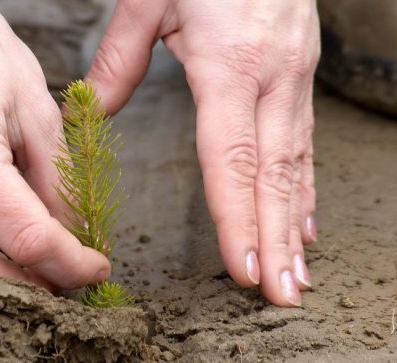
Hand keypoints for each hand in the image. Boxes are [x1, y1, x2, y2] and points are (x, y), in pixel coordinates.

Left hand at [87, 0, 319, 305]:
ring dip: (295, 223)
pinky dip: (304, 188)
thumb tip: (91, 108)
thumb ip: (120, 58)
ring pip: (295, 164)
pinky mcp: (300, 74)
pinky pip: (304, 142)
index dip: (236, 216)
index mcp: (231, 64)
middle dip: (276, 238)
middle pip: (272, 173)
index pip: (231, 157)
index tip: (242, 265)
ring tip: (296, 274)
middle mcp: (272, 78)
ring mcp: (294, 78)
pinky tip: (303, 220)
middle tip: (279, 293)